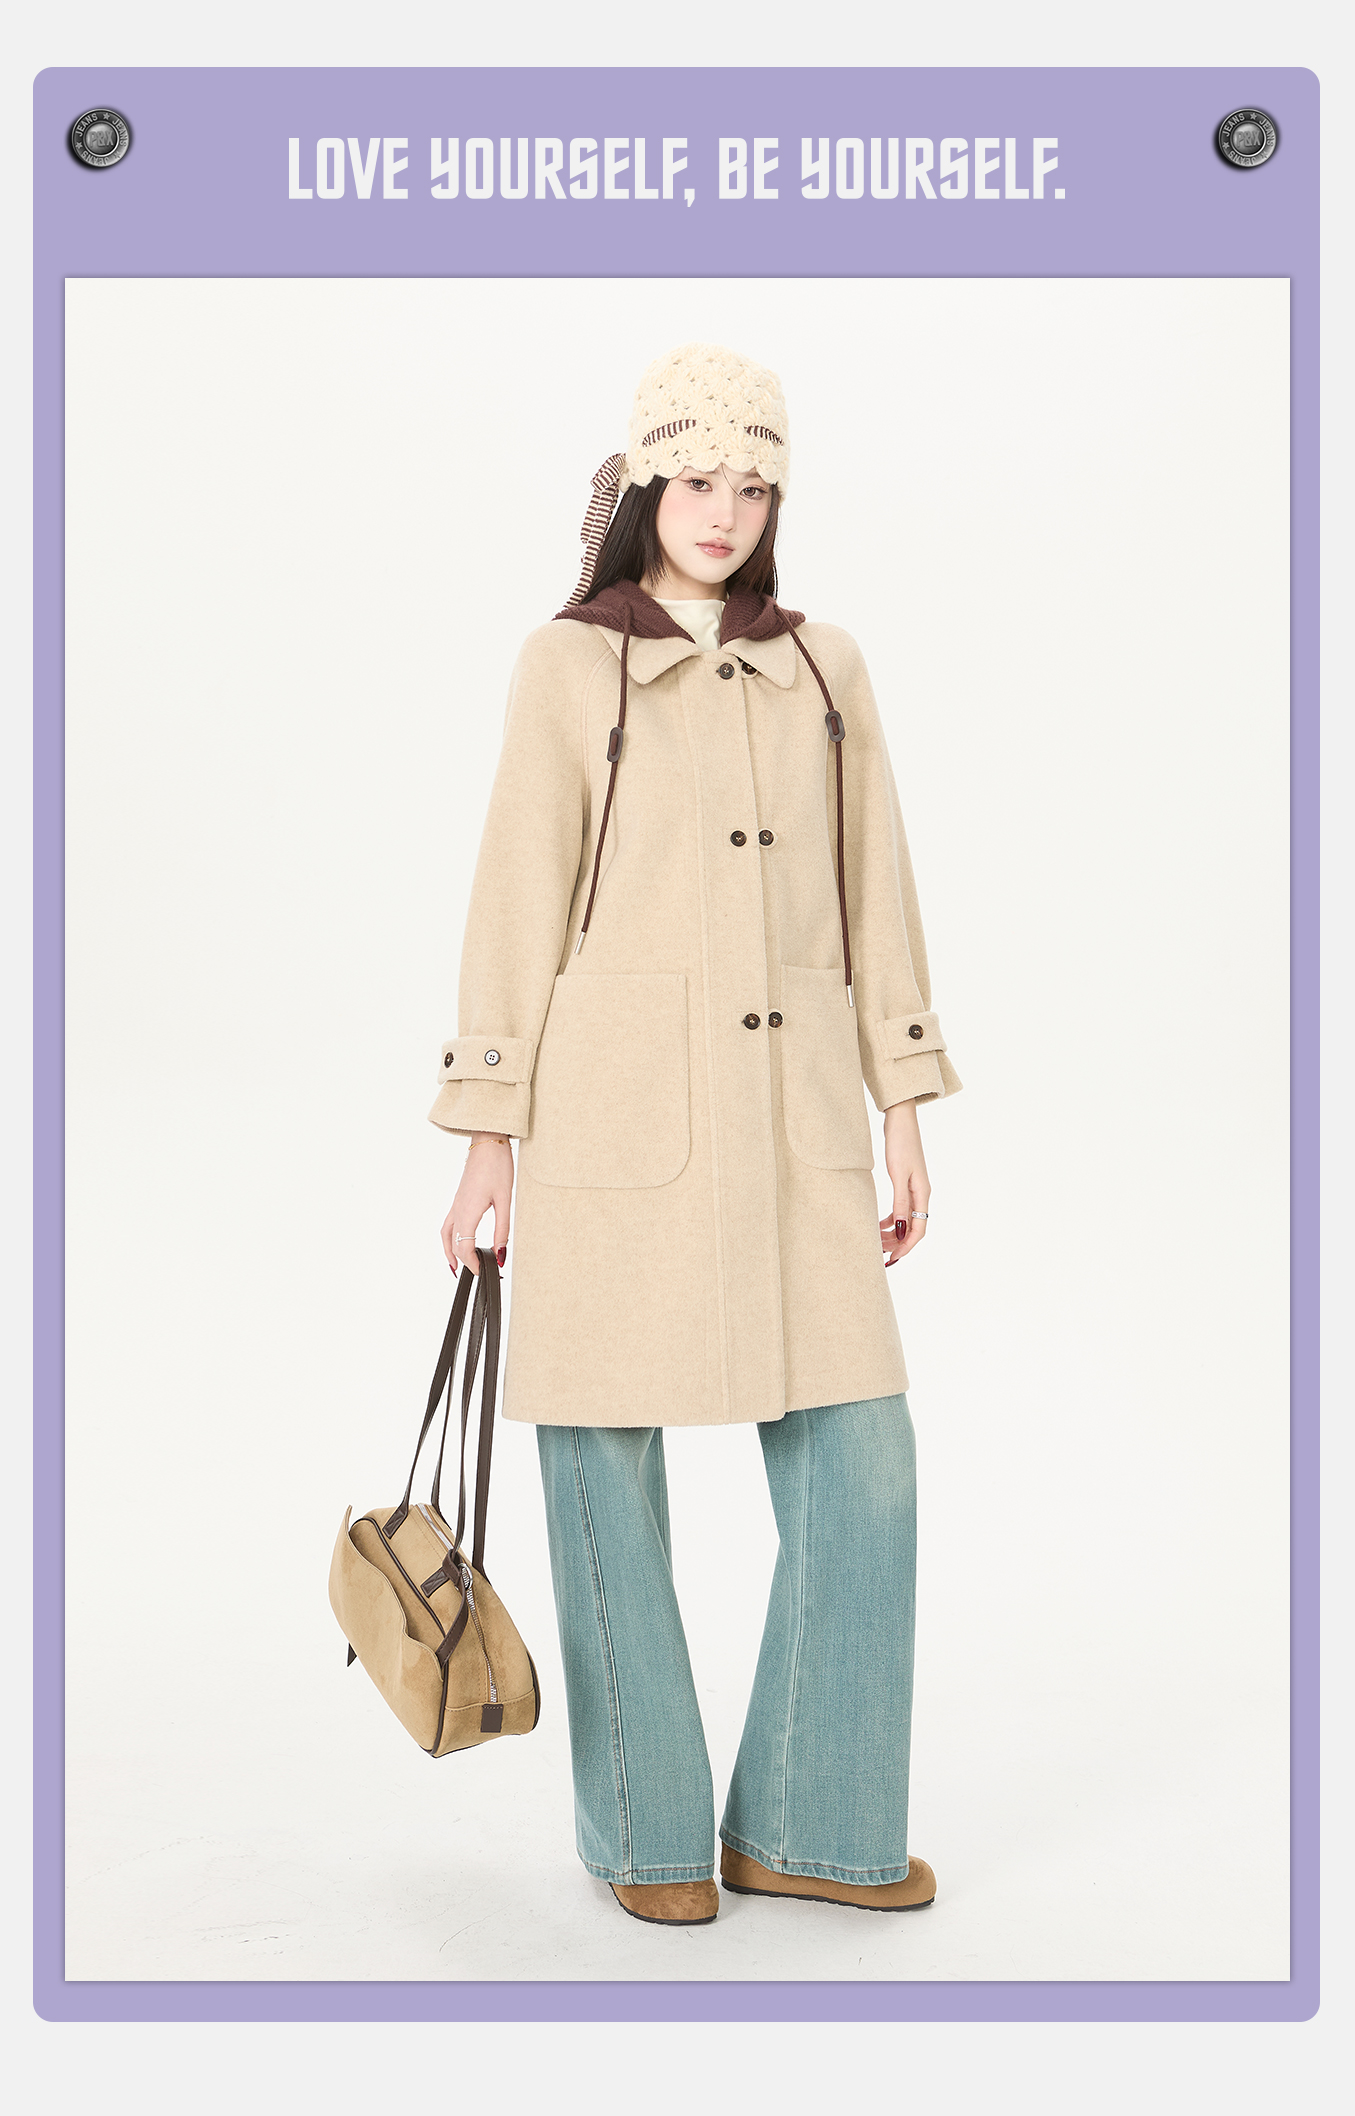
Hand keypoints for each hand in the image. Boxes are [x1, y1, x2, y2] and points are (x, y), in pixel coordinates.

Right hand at [441, 1134, 513, 1274]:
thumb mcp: (505, 1200)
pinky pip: (448, 1223)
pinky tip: (457, 1239)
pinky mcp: (459, 1198)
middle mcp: (457, 1209)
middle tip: (478, 1272)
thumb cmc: (498, 1166)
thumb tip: (500, 1254)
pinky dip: (449, 1237)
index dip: (473, 1264)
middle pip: (454, 1243)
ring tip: (457, 1266)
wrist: (488, 1141)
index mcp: (468, 1211)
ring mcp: (456, 1203)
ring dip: (450, 1252)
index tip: (484, 1272)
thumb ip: (503, 1229)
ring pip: (446, 1234)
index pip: (464, 1247)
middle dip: (464, 1261)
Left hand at [879, 1100, 930, 1266]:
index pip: (918, 1230)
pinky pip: (900, 1208)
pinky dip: (890, 1219)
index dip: (906, 1247)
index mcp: (922, 1193)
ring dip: (893, 1232)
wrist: (900, 1119)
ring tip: (876, 1240)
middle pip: (913, 1228)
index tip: (892, 1259)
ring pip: (906, 1219)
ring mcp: (914, 1188)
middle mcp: (921, 1193)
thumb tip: (900, 1228)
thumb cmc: (900, 1143)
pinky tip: (878, 1223)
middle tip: (879, 1252)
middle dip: (897, 1243)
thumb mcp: (897, 1175)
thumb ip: (900, 1202)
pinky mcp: (905, 1182)